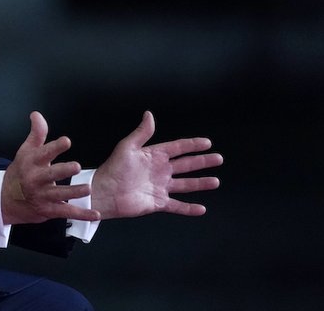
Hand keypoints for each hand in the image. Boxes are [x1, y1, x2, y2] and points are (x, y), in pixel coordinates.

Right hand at [0, 112, 100, 225]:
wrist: (5, 200)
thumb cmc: (20, 172)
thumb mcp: (25, 151)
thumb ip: (37, 133)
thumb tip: (37, 114)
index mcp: (32, 162)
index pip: (44, 153)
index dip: (55, 147)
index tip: (66, 141)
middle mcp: (36, 179)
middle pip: (50, 175)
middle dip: (63, 171)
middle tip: (76, 166)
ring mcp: (42, 196)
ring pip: (59, 195)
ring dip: (74, 192)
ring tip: (88, 188)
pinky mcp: (48, 210)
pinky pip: (66, 212)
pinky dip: (81, 214)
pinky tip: (95, 213)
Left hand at [92, 111, 221, 219]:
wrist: (105, 192)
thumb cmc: (113, 168)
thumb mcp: (128, 147)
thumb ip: (142, 132)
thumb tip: (149, 114)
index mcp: (154, 156)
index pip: (178, 148)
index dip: (192, 145)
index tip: (207, 142)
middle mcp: (160, 171)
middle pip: (186, 165)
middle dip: (202, 162)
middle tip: (218, 158)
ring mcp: (160, 187)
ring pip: (186, 185)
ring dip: (200, 183)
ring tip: (215, 181)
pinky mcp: (158, 203)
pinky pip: (177, 206)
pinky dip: (189, 209)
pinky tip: (201, 209)